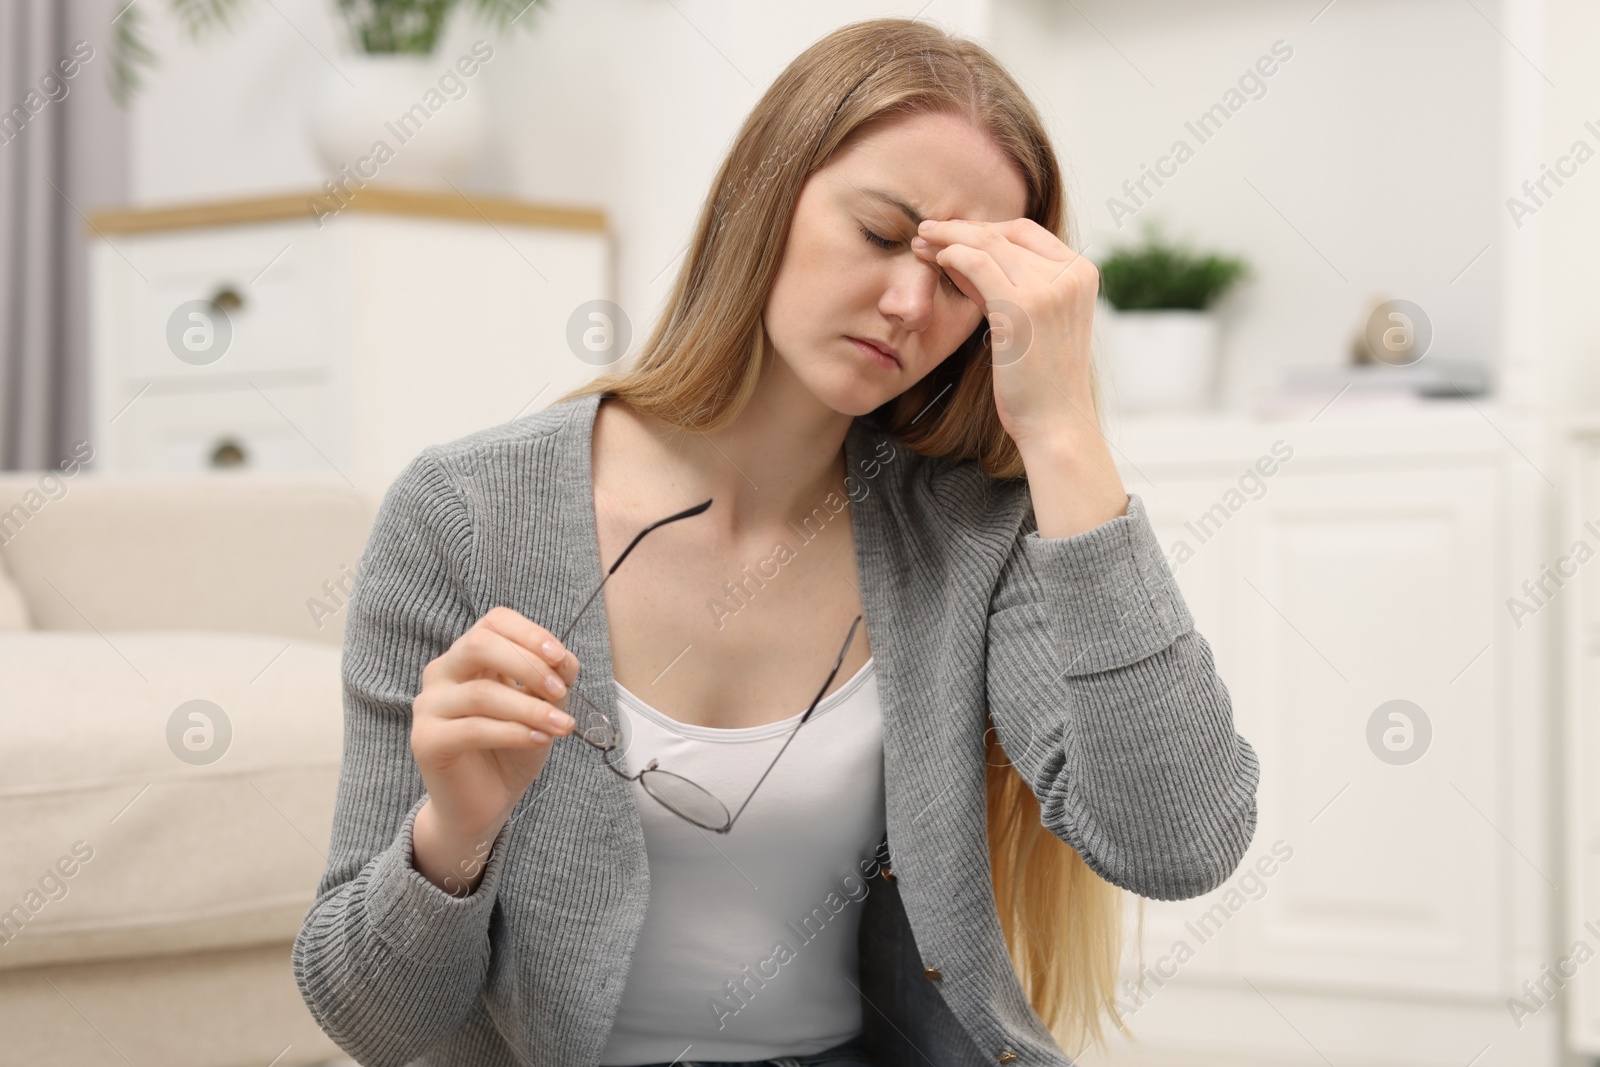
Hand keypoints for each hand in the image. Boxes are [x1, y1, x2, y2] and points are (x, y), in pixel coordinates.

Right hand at [411, 606, 580, 843]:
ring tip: (561, 726)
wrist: (484, 804)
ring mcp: (429, 706)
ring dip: (530, 708)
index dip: (530, 633)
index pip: (494, 621)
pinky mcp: (426, 740)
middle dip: (528, 665)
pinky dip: (513, 733)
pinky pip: (473, 728)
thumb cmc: (511, 749)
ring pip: (481, 692)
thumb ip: (551, 681)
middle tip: (560, 692)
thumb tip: (564, 662)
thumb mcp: (541, 708)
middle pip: (479, 644)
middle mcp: (443, 673)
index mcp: (470, 657)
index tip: (560, 657)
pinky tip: (538, 740)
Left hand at [912, 217, 1100, 447]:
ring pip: (989, 243)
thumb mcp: (1025, 321)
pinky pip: (978, 263)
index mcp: (1081, 272)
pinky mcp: (1023, 306)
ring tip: (920, 242)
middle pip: (1006, 232)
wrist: (1055, 422)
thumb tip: (960, 255)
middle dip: (961, 229)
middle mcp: (1071, 274)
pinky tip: (935, 260)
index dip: (985, 228)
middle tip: (926, 230)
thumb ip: (1001, 286)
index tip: (953, 232)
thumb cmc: (1037, 381)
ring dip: (949, 238)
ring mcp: (1050, 288)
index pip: (1026, 232)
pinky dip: (952, 255)